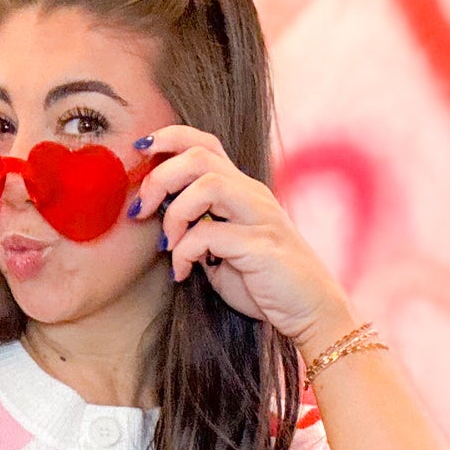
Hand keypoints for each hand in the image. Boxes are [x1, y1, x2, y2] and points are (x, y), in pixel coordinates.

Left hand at [129, 123, 348, 347]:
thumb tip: (163, 225)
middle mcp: (251, 195)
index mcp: (242, 190)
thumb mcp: (222, 254)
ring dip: (174, 213)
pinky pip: (209, 234)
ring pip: (207, 184)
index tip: (139, 152)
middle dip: (159, 177)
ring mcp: (259, 217)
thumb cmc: (265, 284)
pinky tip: (181, 274)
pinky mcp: (261, 246)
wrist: (310, 311)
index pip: (205, 143)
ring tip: (166, 245)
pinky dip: (184, 253)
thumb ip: (197, 233)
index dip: (169, 138)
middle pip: (199, 156)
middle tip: (141, 209)